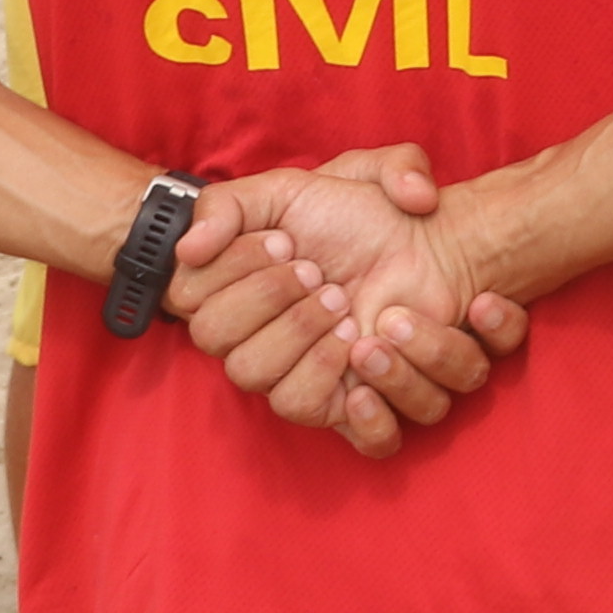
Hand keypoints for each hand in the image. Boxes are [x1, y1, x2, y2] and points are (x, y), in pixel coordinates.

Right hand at [173, 151, 527, 455]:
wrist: (424, 235)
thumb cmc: (354, 212)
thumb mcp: (289, 186)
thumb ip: (229, 204)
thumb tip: (188, 248)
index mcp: (229, 293)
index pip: (194, 301)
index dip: (238, 269)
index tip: (286, 242)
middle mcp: (254, 342)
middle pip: (226, 351)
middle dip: (276, 304)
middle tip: (324, 275)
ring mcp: (298, 376)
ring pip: (274, 394)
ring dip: (309, 344)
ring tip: (348, 307)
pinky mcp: (348, 400)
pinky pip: (333, 425)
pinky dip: (351, 400)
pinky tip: (364, 353)